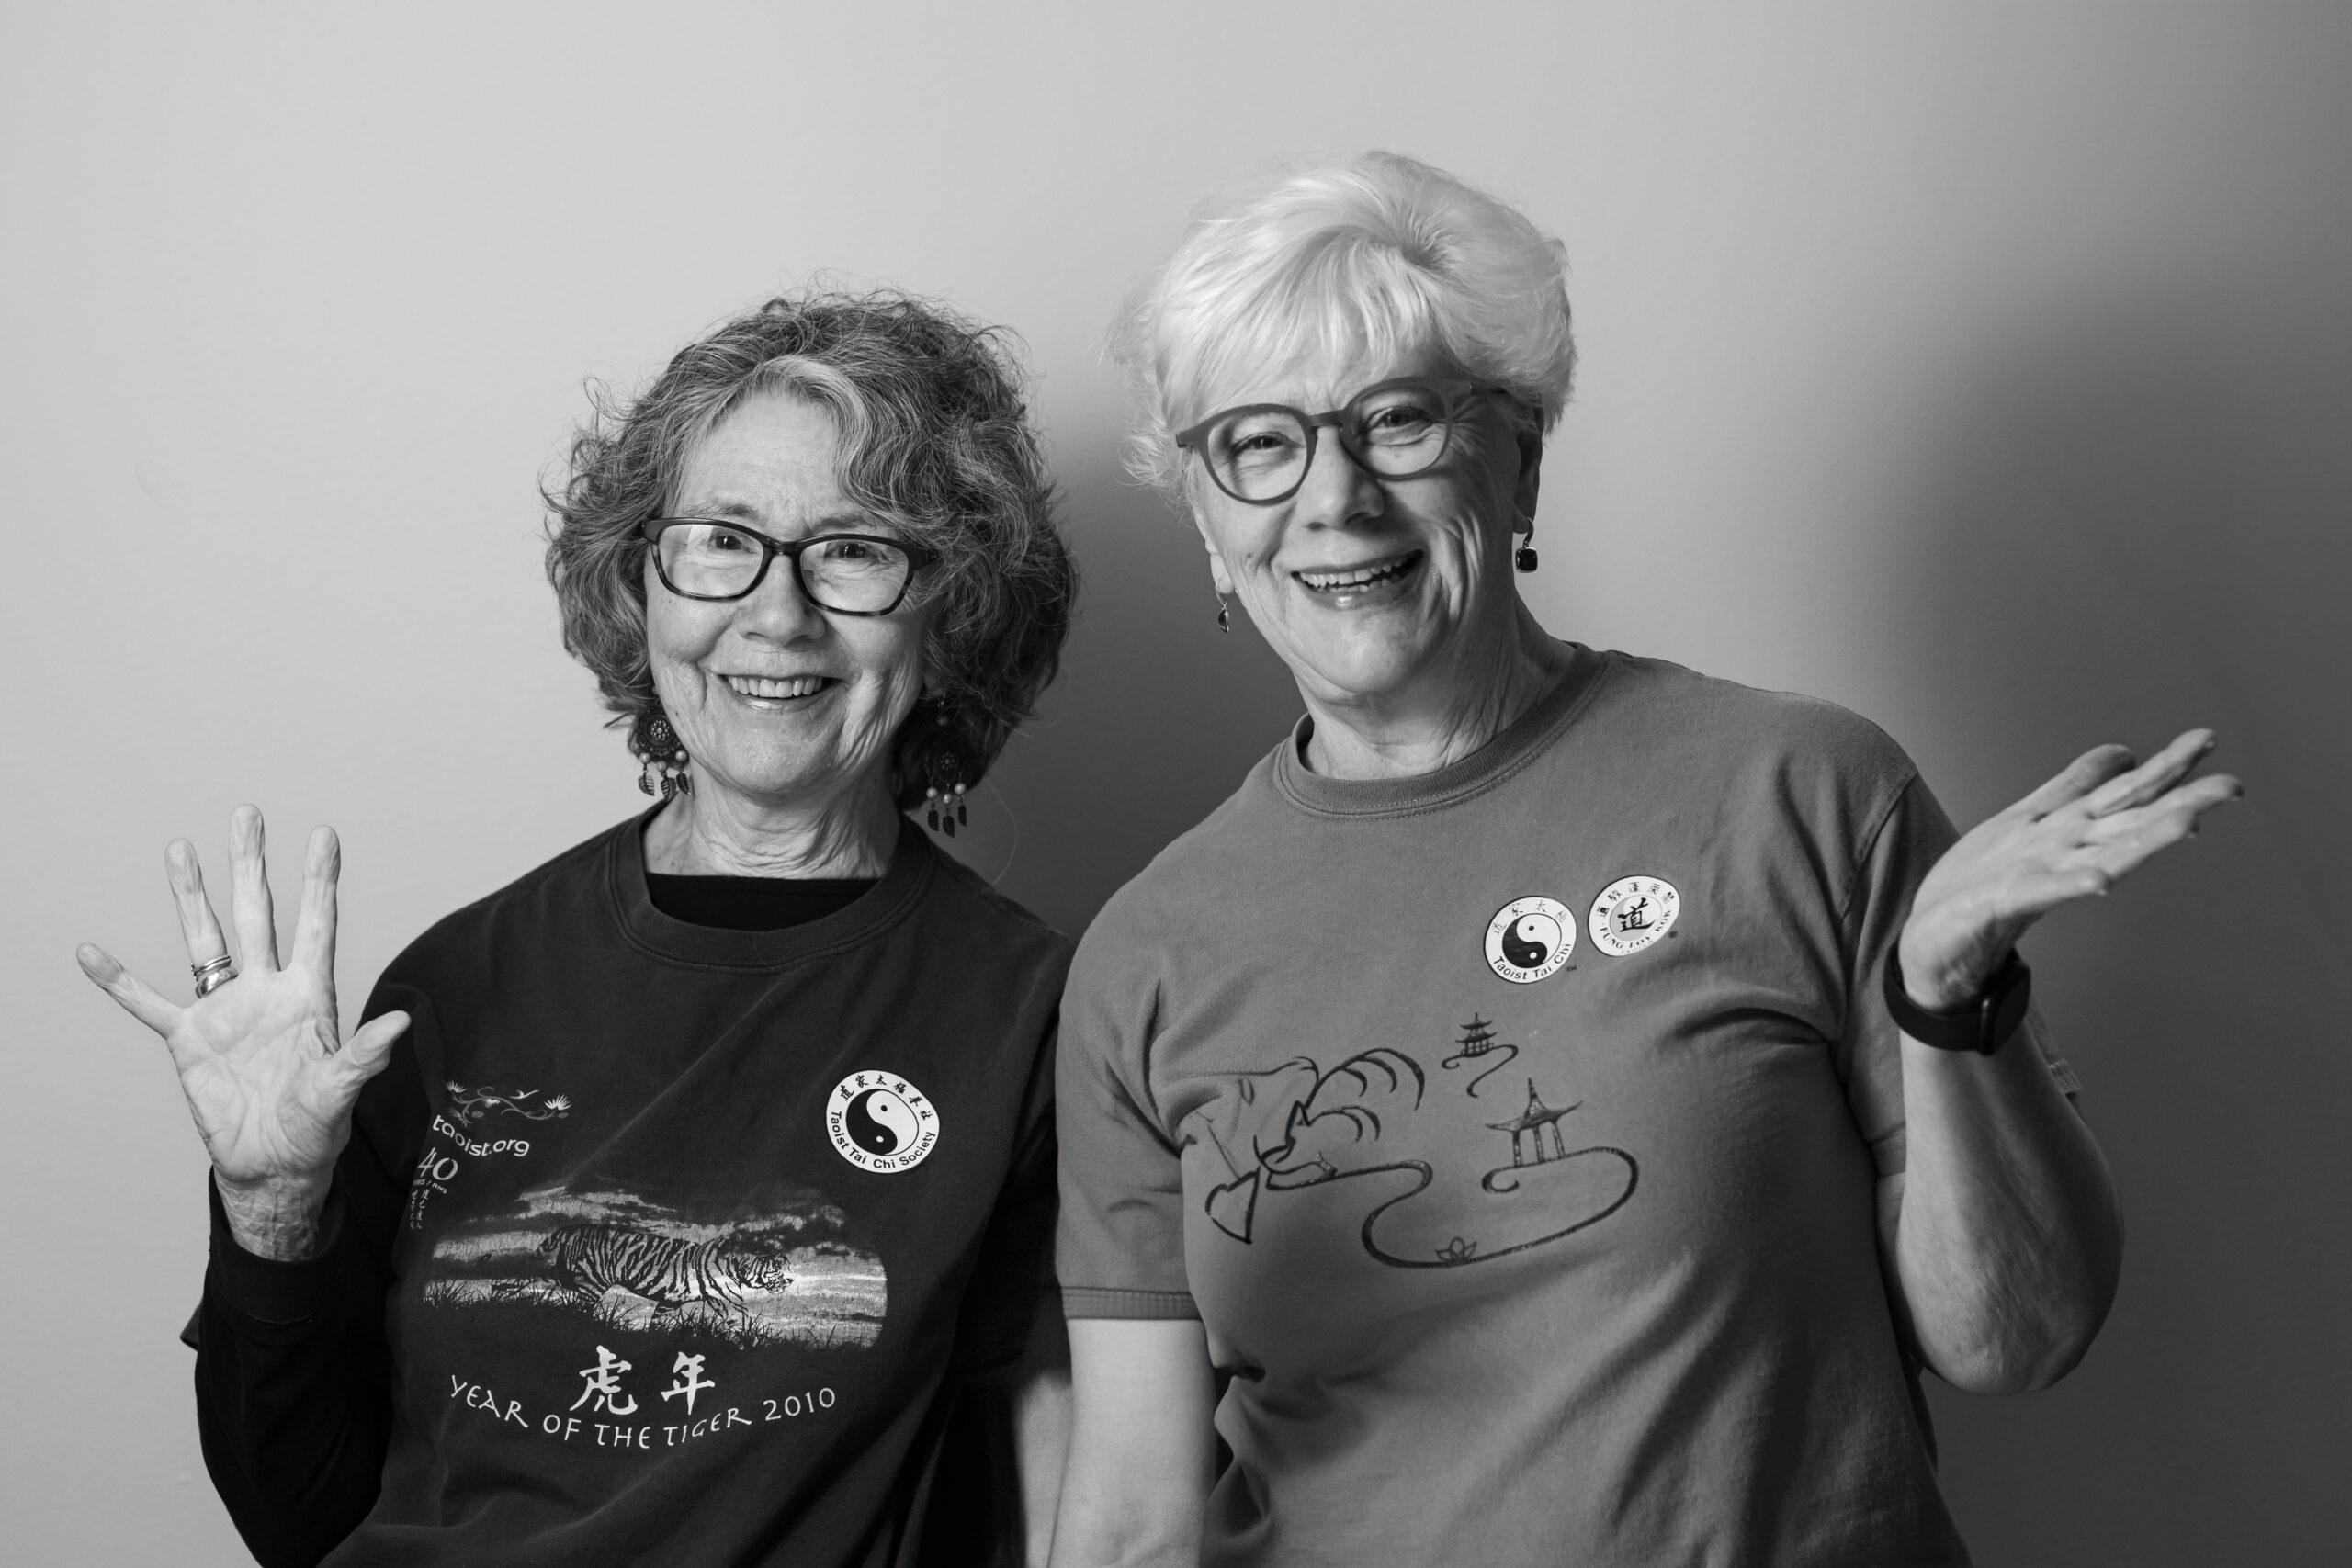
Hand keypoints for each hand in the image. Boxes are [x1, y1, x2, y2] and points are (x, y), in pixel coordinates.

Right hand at [78, 805, 407, 1257]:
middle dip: (250, 866)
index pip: (315, 926)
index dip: (320, 881)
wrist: (273, 1165)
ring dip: (191, 898)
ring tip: (179, 851)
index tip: (326, 834)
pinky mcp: (189, 1041)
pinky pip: (148, 1004)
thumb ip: (364, 1055)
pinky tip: (91, 953)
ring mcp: (225, 1011)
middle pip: (255, 916)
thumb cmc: (316, 1128)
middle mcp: (265, 991)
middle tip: (247, 814)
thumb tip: (402, 1022)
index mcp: (308, 997)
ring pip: (204, 942)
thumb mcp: (341, 1091)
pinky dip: (118, 981)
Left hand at [1899, 730, 2241, 1009]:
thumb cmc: (1984, 880)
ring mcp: (2039, 875)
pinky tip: (2101, 878)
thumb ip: (2077, 786)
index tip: (2207, 740)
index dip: (2164, 767)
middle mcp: (2065, 851)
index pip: (2126, 792)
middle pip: (2129, 821)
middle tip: (2231, 786)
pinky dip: (2073, 884)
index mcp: (2070, 828)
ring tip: (2188, 822)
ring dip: (2144, 840)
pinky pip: (2043, 891)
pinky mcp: (2004, 901)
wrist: (1933, 937)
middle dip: (2180, 802)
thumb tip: (2124, 753)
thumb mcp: (2030, 817)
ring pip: (2103, 853)